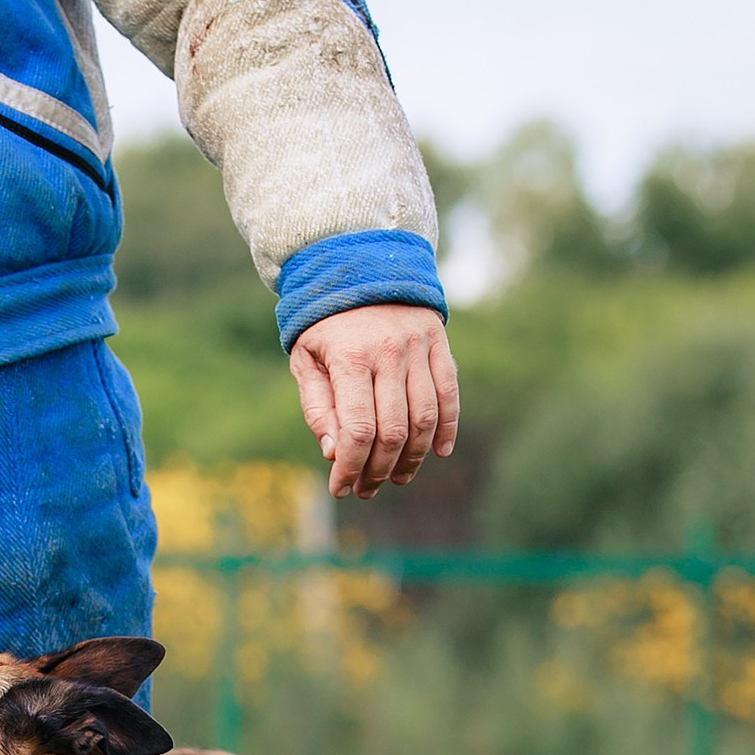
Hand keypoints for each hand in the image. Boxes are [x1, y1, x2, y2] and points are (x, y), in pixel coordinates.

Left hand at [288, 304, 459, 500]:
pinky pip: (449, 393)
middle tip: (367, 488)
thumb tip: (332, 452)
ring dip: (412, 457)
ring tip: (398, 477)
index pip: (356, 429)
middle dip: (379, 469)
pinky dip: (447, 427)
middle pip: (392, 430)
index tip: (340, 488)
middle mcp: (388, 353)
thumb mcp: (305, 359)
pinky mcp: (438, 343)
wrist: (361, 265)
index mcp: (350, 358)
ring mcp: (418, 347)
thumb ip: (317, 406)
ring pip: (424, 418)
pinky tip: (438, 453)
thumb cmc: (325, 323)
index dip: (350, 467)